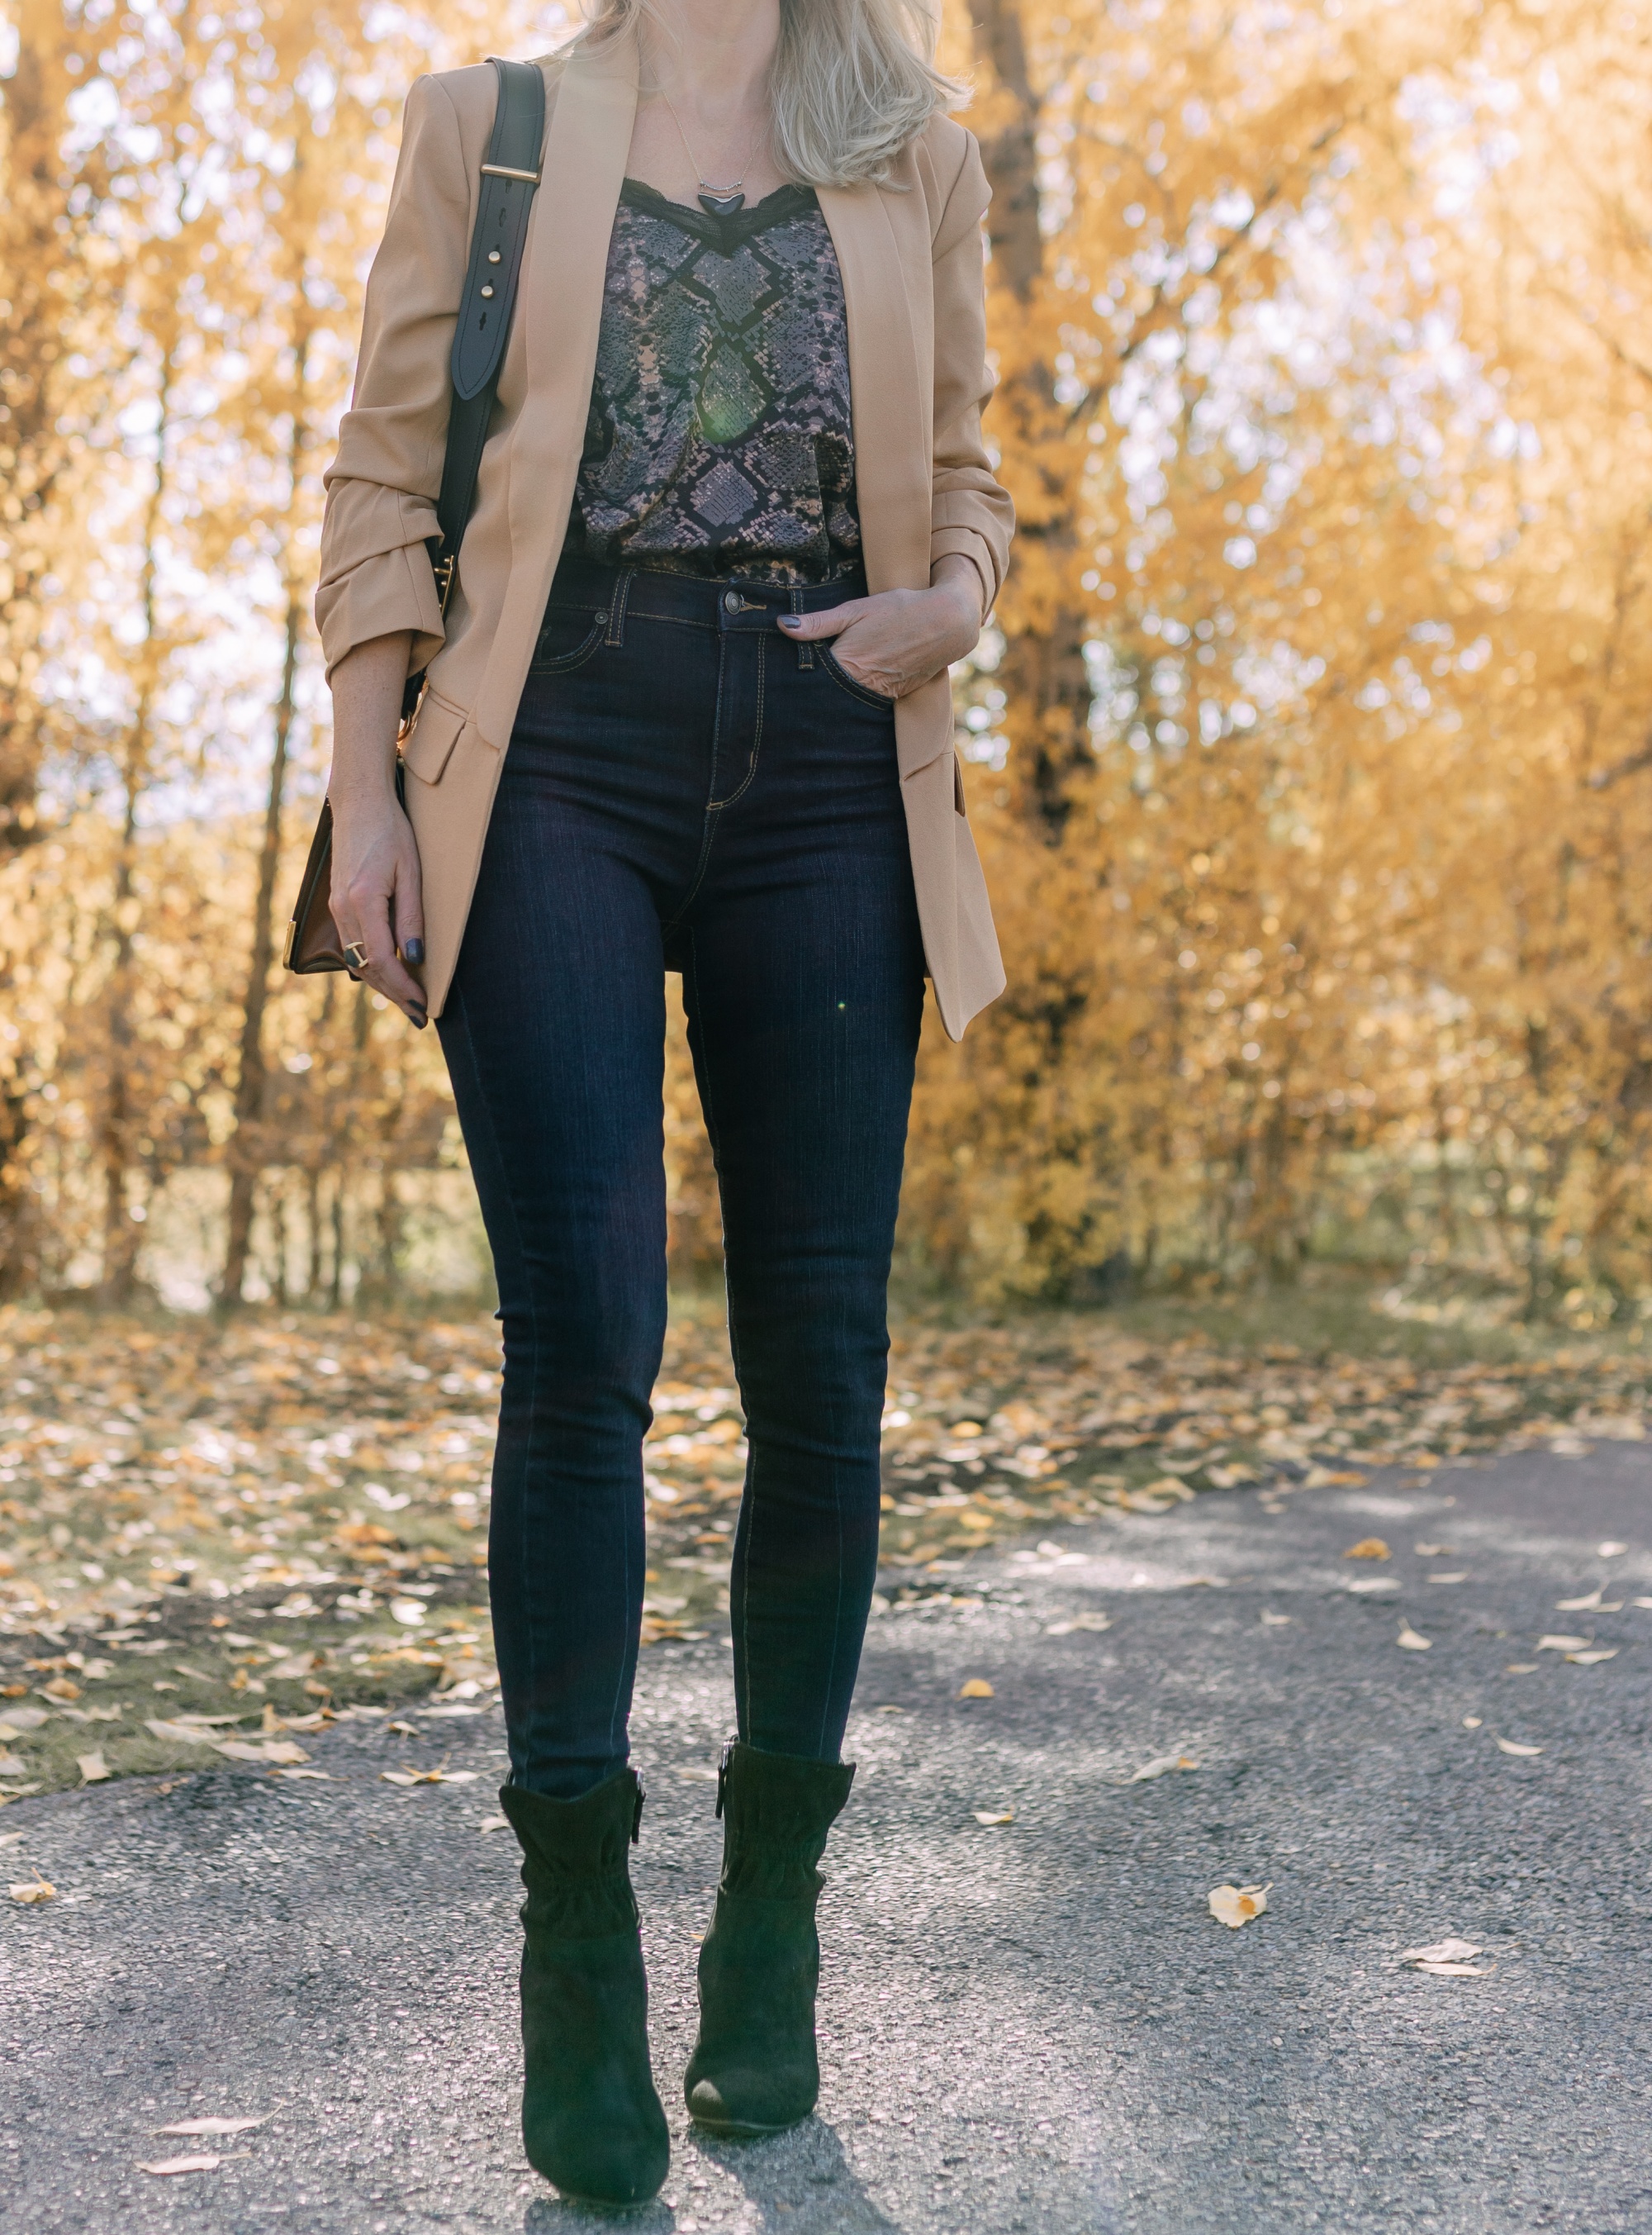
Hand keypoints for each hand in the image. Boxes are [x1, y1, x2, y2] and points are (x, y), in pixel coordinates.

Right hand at [329, 793, 426, 1026]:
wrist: (359, 803)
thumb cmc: (391, 832)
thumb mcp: (410, 873)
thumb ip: (411, 917)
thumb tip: (413, 957)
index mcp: (362, 902)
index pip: (381, 960)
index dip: (402, 988)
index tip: (421, 1007)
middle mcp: (343, 909)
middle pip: (366, 967)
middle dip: (393, 994)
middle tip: (417, 1015)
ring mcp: (336, 906)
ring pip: (356, 959)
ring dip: (380, 983)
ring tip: (405, 1000)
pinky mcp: (337, 902)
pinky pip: (352, 943)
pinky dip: (369, 964)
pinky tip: (387, 972)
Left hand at [777, 557, 983, 698]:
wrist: (948, 622)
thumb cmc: (899, 610)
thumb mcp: (856, 609)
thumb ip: (818, 623)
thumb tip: (782, 626)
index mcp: (847, 666)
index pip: (811, 682)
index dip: (798, 680)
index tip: (785, 676)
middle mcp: (863, 688)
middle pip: (829, 697)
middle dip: (816, 691)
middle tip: (800, 685)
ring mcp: (881, 696)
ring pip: (849, 702)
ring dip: (839, 695)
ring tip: (831, 683)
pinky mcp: (896, 698)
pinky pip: (870, 701)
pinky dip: (861, 694)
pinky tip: (859, 681)